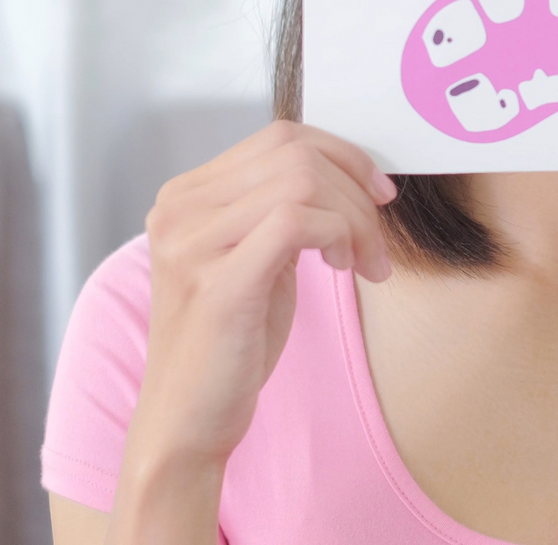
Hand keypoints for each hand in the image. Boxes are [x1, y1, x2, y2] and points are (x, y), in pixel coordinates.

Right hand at [107, 121, 396, 540]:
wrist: (188, 420)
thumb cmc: (228, 343)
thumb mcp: (256, 258)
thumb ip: (281, 210)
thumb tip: (348, 174)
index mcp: (186, 197)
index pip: (279, 137)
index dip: (342, 155)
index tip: (378, 193)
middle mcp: (179, 210)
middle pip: (294, 153)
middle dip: (356, 188)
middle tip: (377, 240)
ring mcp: (192, 244)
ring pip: (302, 183)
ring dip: (355, 219)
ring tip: (363, 263)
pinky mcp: (217, 284)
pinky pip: (297, 222)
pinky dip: (340, 236)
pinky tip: (345, 270)